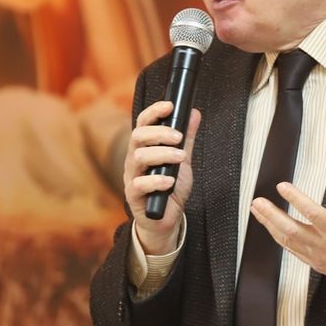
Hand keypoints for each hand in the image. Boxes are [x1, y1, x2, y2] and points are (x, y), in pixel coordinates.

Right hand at [122, 99, 200, 253]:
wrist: (166, 219)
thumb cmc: (170, 189)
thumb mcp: (183, 161)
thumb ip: (187, 139)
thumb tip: (194, 113)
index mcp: (144, 148)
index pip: (142, 124)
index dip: (153, 112)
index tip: (170, 106)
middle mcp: (134, 160)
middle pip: (138, 136)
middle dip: (159, 133)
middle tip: (179, 137)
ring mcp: (132, 178)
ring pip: (138, 157)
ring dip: (162, 155)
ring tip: (180, 158)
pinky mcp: (133, 197)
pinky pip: (139, 184)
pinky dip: (156, 181)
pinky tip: (169, 181)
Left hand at [249, 158, 325, 296]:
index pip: (311, 211)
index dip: (294, 198)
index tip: (281, 186)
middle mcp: (325, 244)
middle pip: (290, 228)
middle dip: (271, 214)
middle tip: (257, 202)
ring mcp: (319, 256)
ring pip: (288, 241)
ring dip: (271, 226)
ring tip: (258, 213)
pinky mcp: (318, 265)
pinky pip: (294, 252)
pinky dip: (281, 241)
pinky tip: (274, 232)